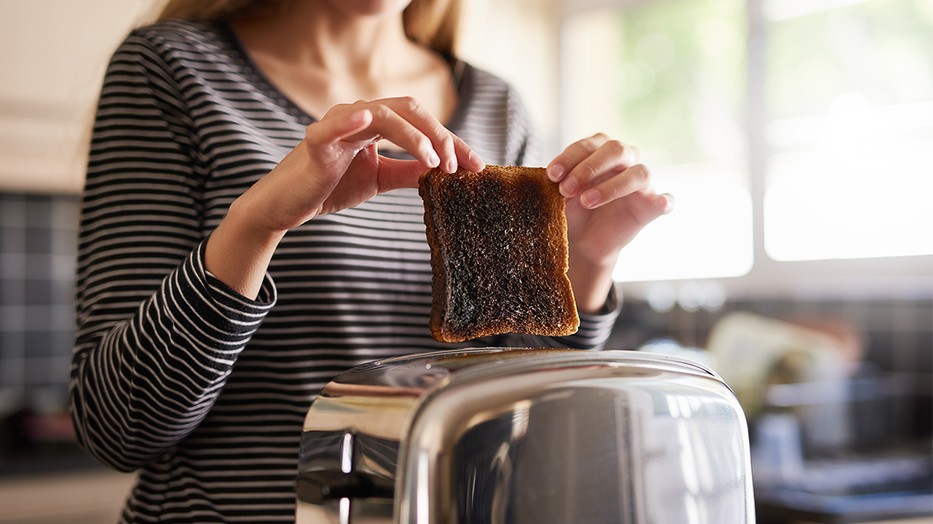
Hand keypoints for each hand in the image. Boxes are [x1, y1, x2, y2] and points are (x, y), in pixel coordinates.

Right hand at [238, 97, 484, 232]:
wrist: (288, 206)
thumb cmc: (330, 186)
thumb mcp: (379, 178)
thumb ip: (408, 171)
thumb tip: (442, 170)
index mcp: (376, 122)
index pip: (422, 123)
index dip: (452, 142)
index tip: (477, 165)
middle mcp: (359, 115)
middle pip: (410, 111)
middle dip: (441, 136)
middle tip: (459, 165)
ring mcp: (337, 123)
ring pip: (384, 115)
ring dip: (415, 136)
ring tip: (435, 161)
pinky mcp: (316, 141)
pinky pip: (335, 126)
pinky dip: (351, 122)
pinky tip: (367, 122)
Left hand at [546, 133, 672, 309]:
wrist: (582, 241)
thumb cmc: (570, 209)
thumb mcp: (558, 194)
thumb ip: (556, 182)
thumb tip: (544, 176)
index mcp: (600, 149)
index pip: (588, 145)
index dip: (569, 157)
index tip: (550, 175)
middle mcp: (625, 159)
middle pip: (616, 150)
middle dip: (588, 168)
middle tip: (564, 189)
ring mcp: (641, 182)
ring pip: (638, 173)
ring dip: (612, 186)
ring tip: (586, 202)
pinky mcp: (651, 205)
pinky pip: (665, 200)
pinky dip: (663, 201)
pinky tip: (658, 203)